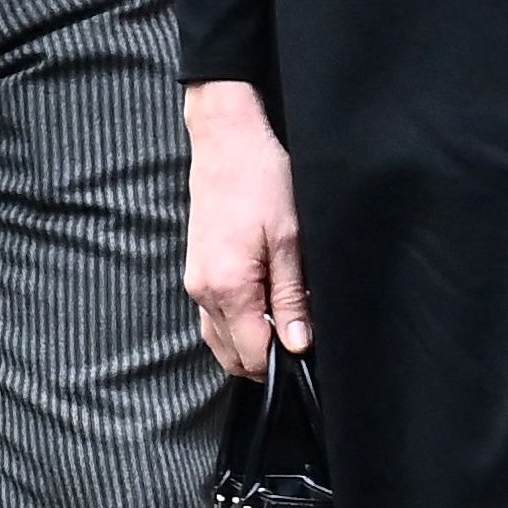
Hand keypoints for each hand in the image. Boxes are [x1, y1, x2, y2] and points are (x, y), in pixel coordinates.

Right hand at [183, 79, 309, 379]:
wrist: (227, 143)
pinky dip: (238, 326)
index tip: (311, 357)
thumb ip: (292, 296)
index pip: (252, 353)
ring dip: (251, 345)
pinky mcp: (197, 272)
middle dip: (267, 360)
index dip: (283, 364)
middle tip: (304, 344)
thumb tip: (298, 344)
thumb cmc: (263, 181)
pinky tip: (267, 313)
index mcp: (227, 287)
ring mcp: (196, 283)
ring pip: (221, 339)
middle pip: (232, 354)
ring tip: (289, 328)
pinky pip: (214, 317)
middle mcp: (203, 291)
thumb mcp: (292, 240)